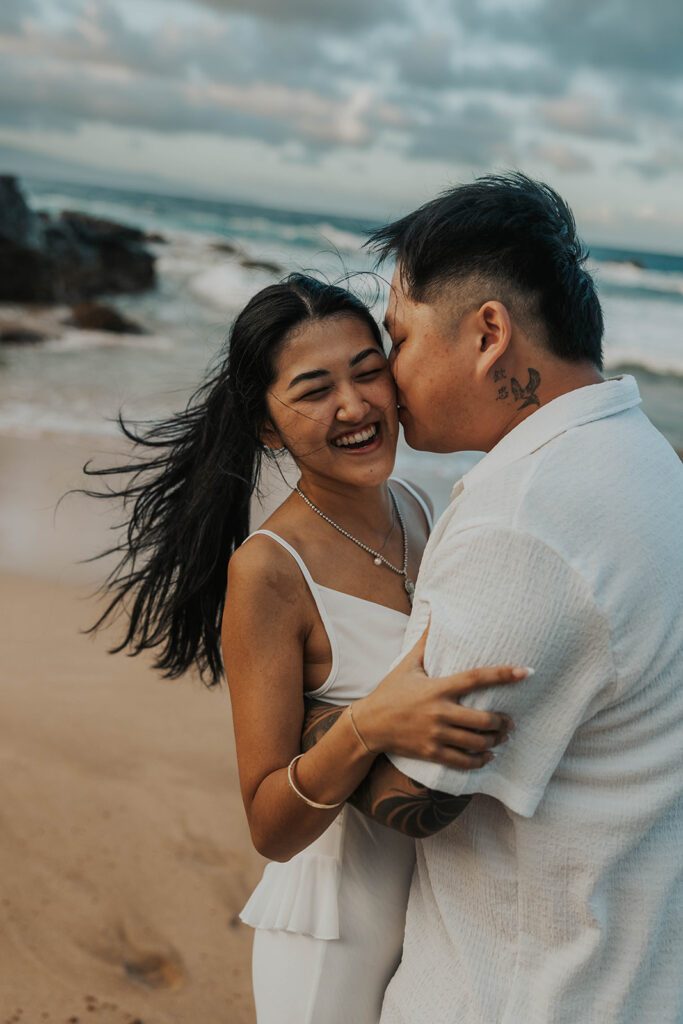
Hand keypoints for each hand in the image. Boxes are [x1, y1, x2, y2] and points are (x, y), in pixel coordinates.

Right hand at [352, 622, 528, 769]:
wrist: (369, 724)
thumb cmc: (390, 691)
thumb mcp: (407, 664)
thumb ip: (425, 642)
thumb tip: (433, 612)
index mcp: (437, 688)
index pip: (476, 678)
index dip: (503, 675)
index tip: (526, 672)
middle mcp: (439, 712)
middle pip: (483, 720)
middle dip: (502, 722)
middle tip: (510, 721)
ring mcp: (436, 735)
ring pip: (476, 742)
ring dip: (495, 740)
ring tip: (502, 736)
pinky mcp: (431, 752)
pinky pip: (463, 762)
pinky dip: (479, 761)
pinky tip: (487, 756)